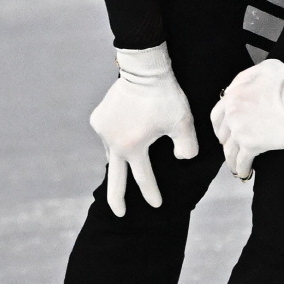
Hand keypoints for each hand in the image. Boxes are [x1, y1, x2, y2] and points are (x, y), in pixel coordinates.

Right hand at [90, 44, 197, 216]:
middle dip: (117, 199)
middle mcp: (113, 142)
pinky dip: (116, 141)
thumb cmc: (166, 96)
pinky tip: (124, 135)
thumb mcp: (183, 122)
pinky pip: (108, 136)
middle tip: (119, 214)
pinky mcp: (98, 118)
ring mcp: (103, 130)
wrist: (144, 69)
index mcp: (133, 147)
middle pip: (115, 179)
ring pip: (112, 153)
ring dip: (120, 161)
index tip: (157, 205)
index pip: (144, 178)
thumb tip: (181, 159)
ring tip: (128, 165)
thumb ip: (186, 147)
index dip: (151, 194)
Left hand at [210, 59, 283, 179]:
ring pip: (230, 151)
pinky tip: (245, 173)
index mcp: (233, 95)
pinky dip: (242, 169)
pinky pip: (242, 161)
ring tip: (236, 167)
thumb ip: (246, 79)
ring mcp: (241, 130)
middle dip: (228, 142)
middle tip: (234, 149)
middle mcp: (232, 114)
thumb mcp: (264, 68)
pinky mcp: (253, 145)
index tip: (226, 134)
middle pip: (223, 135)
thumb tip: (238, 90)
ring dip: (232, 160)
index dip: (221, 127)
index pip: (218, 116)